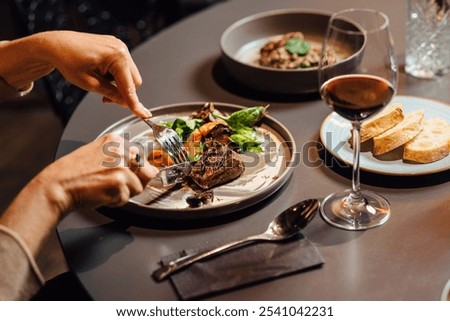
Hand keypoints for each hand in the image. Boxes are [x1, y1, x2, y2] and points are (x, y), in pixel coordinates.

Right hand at [40, 133, 156, 215]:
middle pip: (146, 171)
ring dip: (125, 192)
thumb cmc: (73, 173)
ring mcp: (121, 166)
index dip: (135, 170)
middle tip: (113, 183)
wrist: (57, 186)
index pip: (141, 156)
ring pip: (138, 187)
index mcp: (115, 140)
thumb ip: (119, 156)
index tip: (124, 174)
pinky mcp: (119, 182)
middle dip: (134, 181)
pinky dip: (117, 201)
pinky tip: (101, 194)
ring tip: (105, 188)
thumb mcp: (98, 153)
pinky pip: (128, 198)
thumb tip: (142, 165)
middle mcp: (120, 150)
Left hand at [41, 31, 150, 117]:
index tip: (143, 114)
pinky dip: (116, 76)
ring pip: (129, 76)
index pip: (129, 86)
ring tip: (100, 84)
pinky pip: (123, 68)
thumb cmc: (68, 60)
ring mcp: (119, 47)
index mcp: (116, 56)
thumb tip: (124, 102)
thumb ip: (110, 93)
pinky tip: (102, 76)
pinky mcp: (116, 48)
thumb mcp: (89, 84)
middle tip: (106, 99)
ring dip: (119, 85)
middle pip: (134, 81)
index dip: (134, 103)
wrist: (56, 44)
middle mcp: (121, 49)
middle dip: (123, 93)